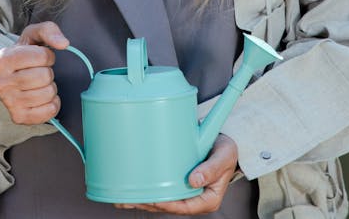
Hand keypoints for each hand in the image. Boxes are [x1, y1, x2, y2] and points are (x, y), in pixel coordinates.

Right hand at [0, 21, 69, 124]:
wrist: (13, 74)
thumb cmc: (26, 52)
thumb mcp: (34, 34)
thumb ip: (49, 30)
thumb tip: (64, 44)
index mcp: (2, 60)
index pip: (43, 56)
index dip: (47, 55)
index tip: (39, 57)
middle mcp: (1, 83)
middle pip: (45, 76)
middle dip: (48, 71)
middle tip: (38, 71)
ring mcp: (8, 102)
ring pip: (48, 93)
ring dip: (50, 87)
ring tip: (38, 83)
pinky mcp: (19, 117)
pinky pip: (50, 111)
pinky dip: (52, 103)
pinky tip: (42, 97)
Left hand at [114, 134, 237, 213]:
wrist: (222, 140)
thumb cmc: (225, 149)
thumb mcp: (224, 156)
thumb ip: (212, 167)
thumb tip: (194, 181)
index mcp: (207, 198)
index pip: (184, 207)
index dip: (167, 205)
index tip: (153, 199)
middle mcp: (193, 197)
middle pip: (169, 205)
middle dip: (149, 204)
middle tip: (130, 197)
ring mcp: (184, 190)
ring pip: (162, 199)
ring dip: (143, 199)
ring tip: (122, 196)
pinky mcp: (176, 180)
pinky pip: (160, 187)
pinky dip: (146, 187)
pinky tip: (129, 186)